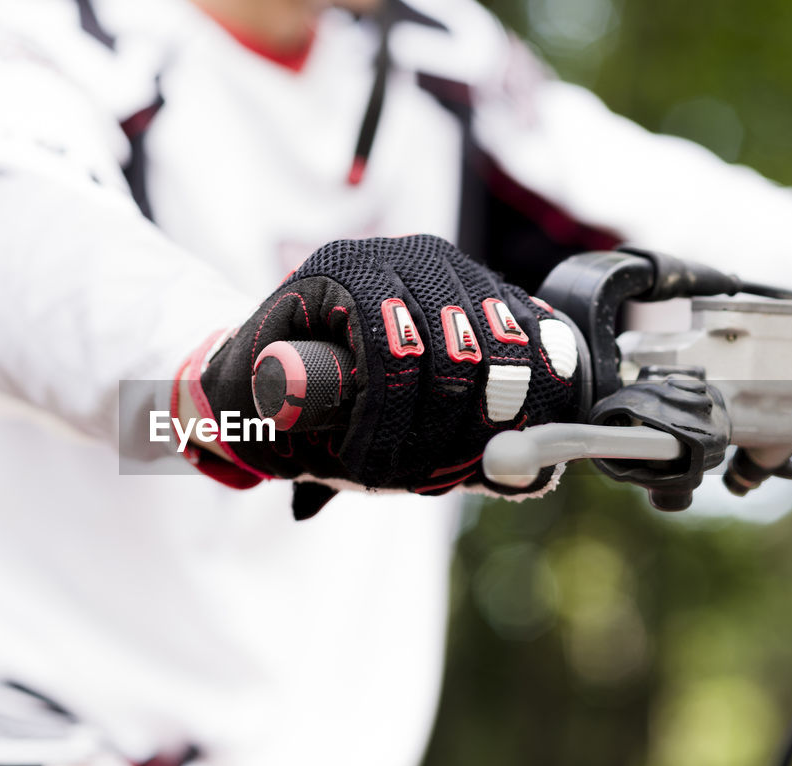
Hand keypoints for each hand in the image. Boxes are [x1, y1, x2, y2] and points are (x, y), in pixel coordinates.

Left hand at [175, 235, 581, 515]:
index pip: (391, 342)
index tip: (368, 472)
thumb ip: (283, 421)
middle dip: (435, 433)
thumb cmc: (273, 386)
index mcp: (344, 268)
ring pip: (504, 354)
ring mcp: (459, 273)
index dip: (388, 420)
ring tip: (442, 473)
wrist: (303, 358)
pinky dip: (527, 402)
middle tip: (407, 482)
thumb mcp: (255, 401)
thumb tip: (307, 466)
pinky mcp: (496, 300)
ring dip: (481, 427)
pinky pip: (536, 347)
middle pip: (457, 351)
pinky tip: (498, 447)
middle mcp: (408, 257)